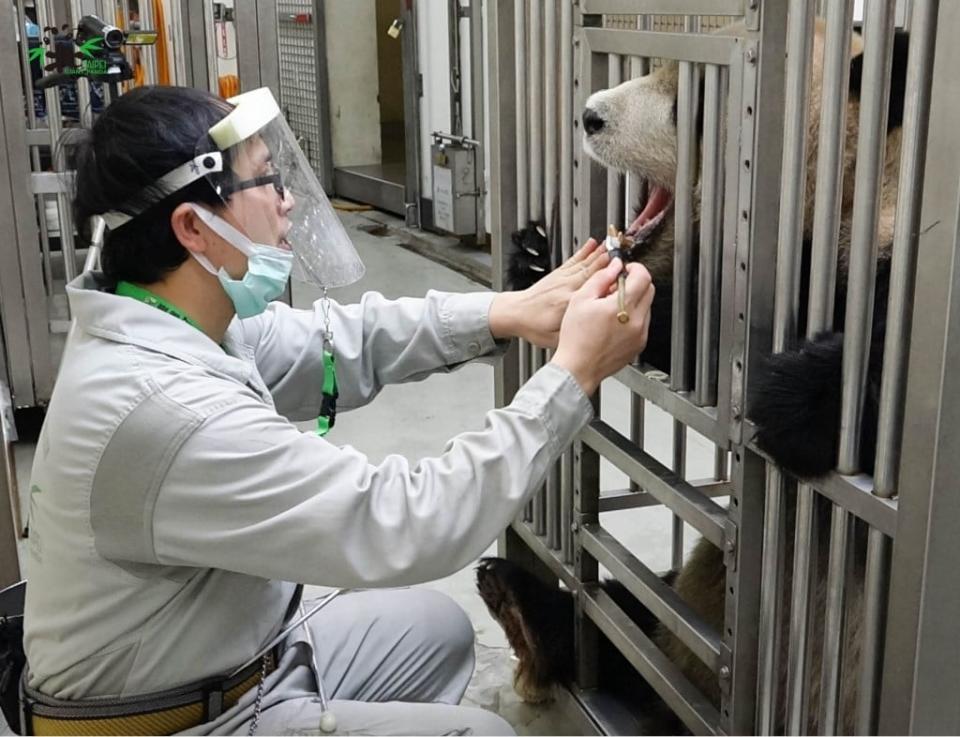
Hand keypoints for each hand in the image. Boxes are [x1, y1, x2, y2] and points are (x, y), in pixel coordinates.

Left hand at [489, 239, 609, 347]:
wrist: (514, 314)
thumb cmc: (533, 327)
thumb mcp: (553, 338)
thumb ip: (574, 333)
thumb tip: (593, 330)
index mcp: (567, 304)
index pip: (592, 291)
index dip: (607, 281)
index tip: (621, 274)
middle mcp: (566, 288)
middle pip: (591, 272)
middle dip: (607, 261)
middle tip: (622, 252)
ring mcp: (562, 279)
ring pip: (584, 263)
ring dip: (599, 253)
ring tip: (613, 243)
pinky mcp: (557, 274)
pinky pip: (573, 260)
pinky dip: (584, 251)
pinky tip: (592, 244)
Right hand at [550, 258, 653, 394]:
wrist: (578, 368)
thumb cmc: (576, 338)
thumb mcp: (580, 300)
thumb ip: (600, 278)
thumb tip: (614, 267)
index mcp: (622, 306)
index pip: (643, 276)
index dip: (634, 268)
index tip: (625, 270)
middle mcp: (636, 320)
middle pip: (649, 289)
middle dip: (635, 283)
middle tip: (617, 286)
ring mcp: (640, 334)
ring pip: (647, 306)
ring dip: (634, 300)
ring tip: (612, 307)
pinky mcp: (639, 344)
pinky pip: (643, 322)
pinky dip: (633, 317)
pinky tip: (615, 322)